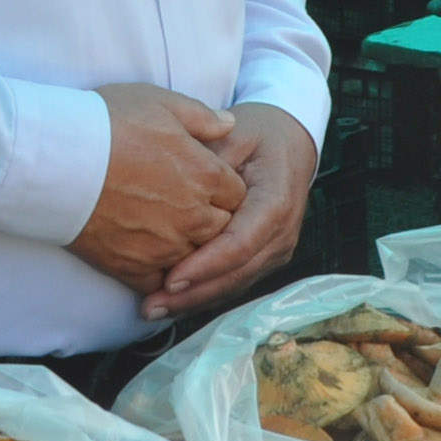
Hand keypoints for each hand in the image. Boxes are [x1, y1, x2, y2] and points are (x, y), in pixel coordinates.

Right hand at [69, 85, 244, 293]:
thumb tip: (229, 124)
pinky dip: (158, 275)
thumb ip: (201, 116)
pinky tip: (145, 259)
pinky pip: (159, 283)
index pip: (236, 194)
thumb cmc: (105, 123)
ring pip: (195, 257)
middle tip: (185, 207)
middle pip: (221, 228)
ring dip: (186, 247)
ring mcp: (164, 246)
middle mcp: (193, 215)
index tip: (203, 183)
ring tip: (164, 231)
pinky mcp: (133, 267)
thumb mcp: (159, 102)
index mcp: (205, 175)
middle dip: (210, 218)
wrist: (54, 159)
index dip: (221, 188)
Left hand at [143, 105, 317, 322]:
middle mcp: (283, 232)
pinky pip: (236, 280)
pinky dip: (205, 293)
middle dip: (194, 293)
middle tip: (151, 305)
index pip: (240, 242)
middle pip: (238, 272)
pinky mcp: (266, 257)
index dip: (206, 264)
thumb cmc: (255, 134)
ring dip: (196, 300)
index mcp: (276, 199)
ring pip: (236, 283)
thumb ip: (206, 160)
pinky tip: (172, 302)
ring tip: (154, 308)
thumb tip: (175, 185)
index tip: (170, 278)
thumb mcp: (232, 133)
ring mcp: (278, 248)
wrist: (288, 143)